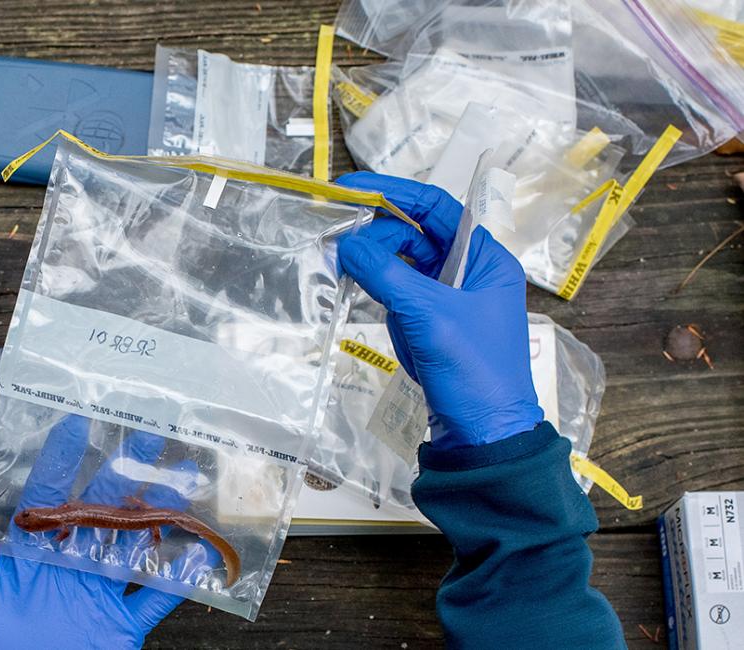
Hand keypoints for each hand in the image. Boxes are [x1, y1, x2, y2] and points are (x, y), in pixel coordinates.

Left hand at [0, 416, 204, 649]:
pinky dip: (180, 578)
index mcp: (24, 564)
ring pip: (134, 547)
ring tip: (183, 479)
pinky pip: (153, 600)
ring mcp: (95, 601)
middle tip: (147, 435)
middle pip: (99, 513)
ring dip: (159, 516)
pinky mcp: (118, 633)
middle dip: (123, 474)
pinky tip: (201, 551)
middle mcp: (64, 574)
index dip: (59, 462)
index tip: (75, 421)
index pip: (45, 502)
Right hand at [334, 171, 543, 448]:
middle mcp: (469, 272)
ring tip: (339, 261)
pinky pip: (398, 293)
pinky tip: (355, 286)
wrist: (485, 437)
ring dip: (373, 260)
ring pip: (403, 264)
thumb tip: (346, 243)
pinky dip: (376, 287)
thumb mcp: (429, 315)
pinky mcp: (431, 325)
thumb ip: (386, 274)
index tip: (352, 188)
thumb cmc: (473, 370)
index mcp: (485, 259)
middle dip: (376, 231)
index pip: (437, 209)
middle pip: (416, 234)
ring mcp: (449, 300)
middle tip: (337, 237)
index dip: (394, 193)